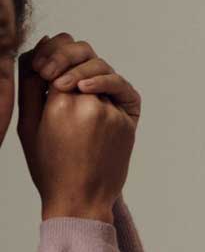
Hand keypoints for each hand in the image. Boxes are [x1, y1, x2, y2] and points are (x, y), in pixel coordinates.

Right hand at [16, 34, 140, 221]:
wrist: (81, 199)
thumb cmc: (49, 166)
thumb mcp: (28, 126)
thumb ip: (31, 87)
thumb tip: (37, 52)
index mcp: (61, 105)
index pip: (58, 56)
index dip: (50, 52)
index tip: (41, 65)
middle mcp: (91, 103)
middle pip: (85, 55)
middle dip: (68, 52)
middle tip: (54, 67)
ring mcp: (114, 111)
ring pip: (104, 70)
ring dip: (86, 69)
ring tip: (68, 83)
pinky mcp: (129, 120)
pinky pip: (120, 89)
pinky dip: (106, 83)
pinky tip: (90, 90)